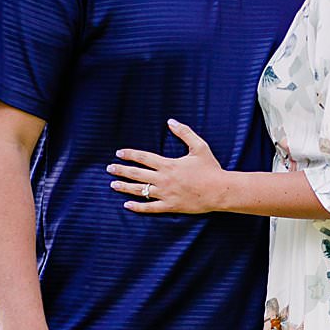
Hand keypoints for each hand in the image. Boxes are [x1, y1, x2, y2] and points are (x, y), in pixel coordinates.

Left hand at [109, 119, 228, 213]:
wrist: (220, 191)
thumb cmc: (211, 168)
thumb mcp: (199, 147)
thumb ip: (185, 133)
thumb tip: (171, 121)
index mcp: (168, 164)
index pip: (144, 157)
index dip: (130, 154)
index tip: (119, 153)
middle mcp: (164, 179)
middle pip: (137, 174)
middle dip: (121, 170)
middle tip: (109, 168)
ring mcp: (166, 194)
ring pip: (140, 190)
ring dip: (125, 187)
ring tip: (112, 184)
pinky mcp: (170, 206)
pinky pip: (150, 208)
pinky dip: (138, 207)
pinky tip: (127, 205)